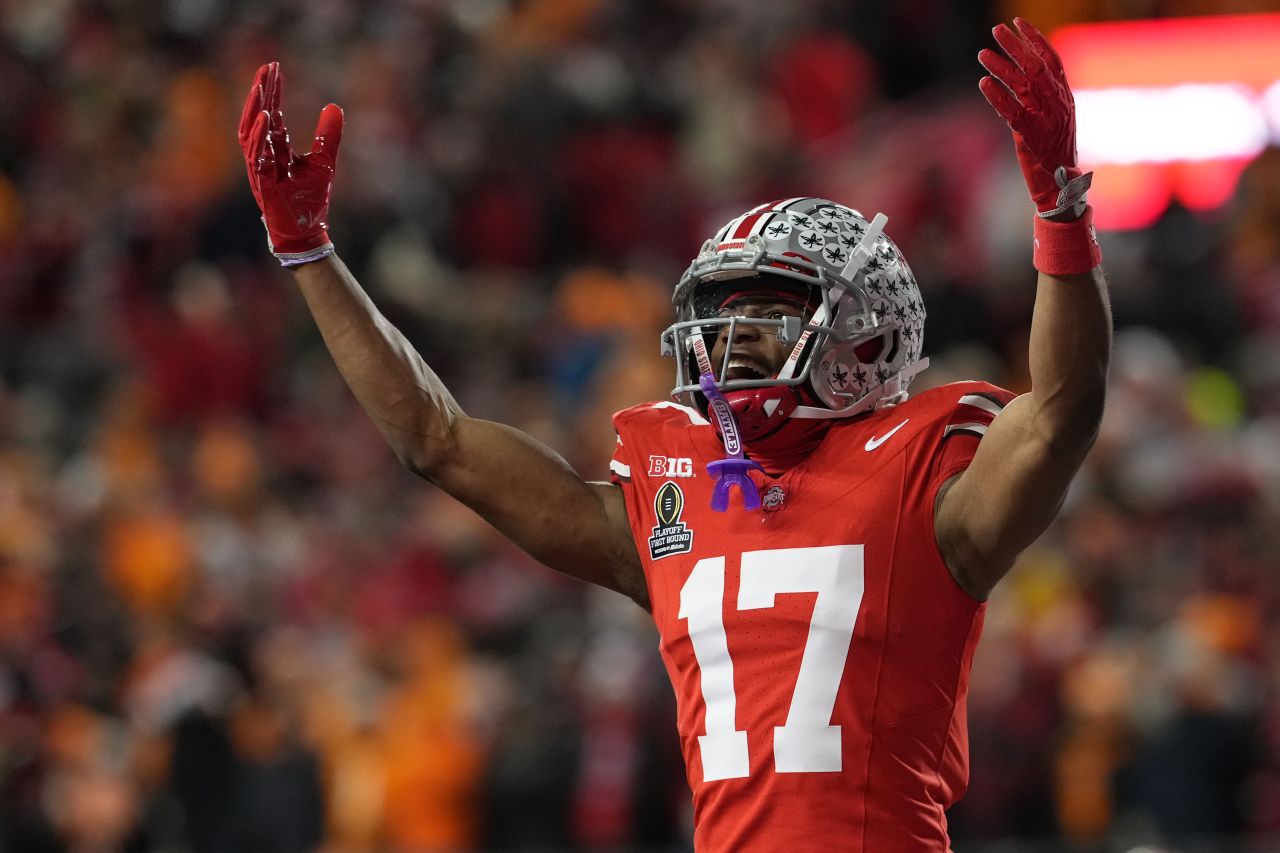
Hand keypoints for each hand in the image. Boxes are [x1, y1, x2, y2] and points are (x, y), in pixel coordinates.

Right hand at [238, 62, 343, 264]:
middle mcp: (263, 155)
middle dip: (261, 92)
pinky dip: (260, 135)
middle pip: (257, 117)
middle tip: (266, 68)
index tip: (275, 68)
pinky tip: (267, 116)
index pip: (271, 114)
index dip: (272, 92)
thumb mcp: (324, 161)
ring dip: (255, 109)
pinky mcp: (261, 181)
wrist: (307, 231)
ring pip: (249, 133)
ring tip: (261, 87)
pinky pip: (255, 154)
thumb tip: (334, 106)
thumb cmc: (310, 200)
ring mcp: (259, 168)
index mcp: (276, 149)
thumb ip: (327, 135)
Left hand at [979, 18, 1090, 220]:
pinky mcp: (1031, 138)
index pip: (1053, 60)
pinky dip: (997, 97)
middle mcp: (1058, 105)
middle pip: (1037, 66)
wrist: (1060, 188)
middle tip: (996, 31)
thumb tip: (1020, 76)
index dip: (1036, 39)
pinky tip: (983, 84)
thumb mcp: (1051, 121)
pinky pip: (1012, 112)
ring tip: (982, 54)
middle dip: (1016, 46)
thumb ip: (1038, 99)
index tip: (1019, 23)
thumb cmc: (1053, 155)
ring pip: (1023, 86)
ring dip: (1001, 67)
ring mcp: (1046, 121)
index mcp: (1065, 98)